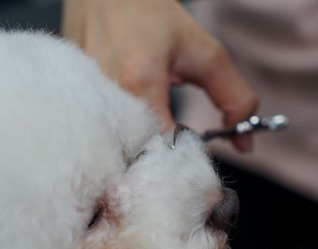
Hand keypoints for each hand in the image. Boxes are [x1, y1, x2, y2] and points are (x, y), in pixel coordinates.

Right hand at [61, 0, 256, 150]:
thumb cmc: (151, 17)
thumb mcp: (204, 53)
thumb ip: (234, 99)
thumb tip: (245, 145)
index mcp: (139, 83)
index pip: (164, 151)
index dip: (183, 160)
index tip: (191, 151)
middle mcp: (105, 98)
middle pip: (136, 158)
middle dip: (159, 162)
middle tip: (170, 144)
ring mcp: (83, 104)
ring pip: (116, 153)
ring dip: (136, 151)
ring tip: (146, 128)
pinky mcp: (72, 105)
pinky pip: (99, 140)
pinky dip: (117, 139)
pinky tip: (124, 121)